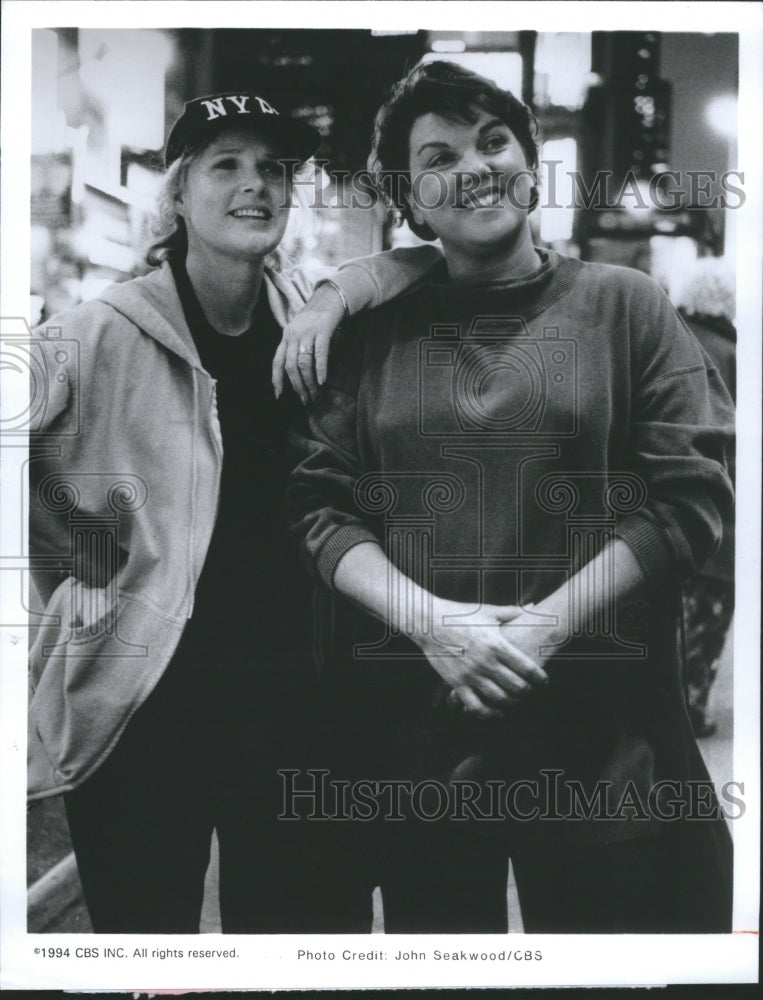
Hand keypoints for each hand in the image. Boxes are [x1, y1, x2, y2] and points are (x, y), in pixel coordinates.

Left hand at [272, 283, 345, 403]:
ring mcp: (307, 332)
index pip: (277, 362)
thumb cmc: (316, 320)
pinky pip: (320, 353)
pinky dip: (320, 369)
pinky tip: (322, 381)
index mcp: (286, 337)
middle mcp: (293, 335)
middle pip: (290, 366)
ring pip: (303, 363)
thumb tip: (303, 377)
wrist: (330, 298)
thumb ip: (299, 351)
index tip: (279, 396)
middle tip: (305, 400)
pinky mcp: (322, 330)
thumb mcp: (301, 334)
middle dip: (297, 386)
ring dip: (309, 382)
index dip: (277, 380)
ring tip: (316, 394)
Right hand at [446, 609, 553, 718]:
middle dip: (528, 692)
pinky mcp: (457, 683)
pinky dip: (489, 713)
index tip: (544, 682)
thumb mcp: (487, 611)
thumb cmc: (460, 614)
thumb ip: (512, 612)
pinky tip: (497, 713)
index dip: (539, 678)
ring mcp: (471, 674)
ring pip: (499, 698)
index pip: (526, 667)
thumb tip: (533, 605)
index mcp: (496, 644)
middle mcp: (486, 662)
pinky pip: (475, 706)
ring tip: (517, 702)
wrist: (429, 621)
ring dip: (512, 704)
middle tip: (532, 692)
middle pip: (517, 686)